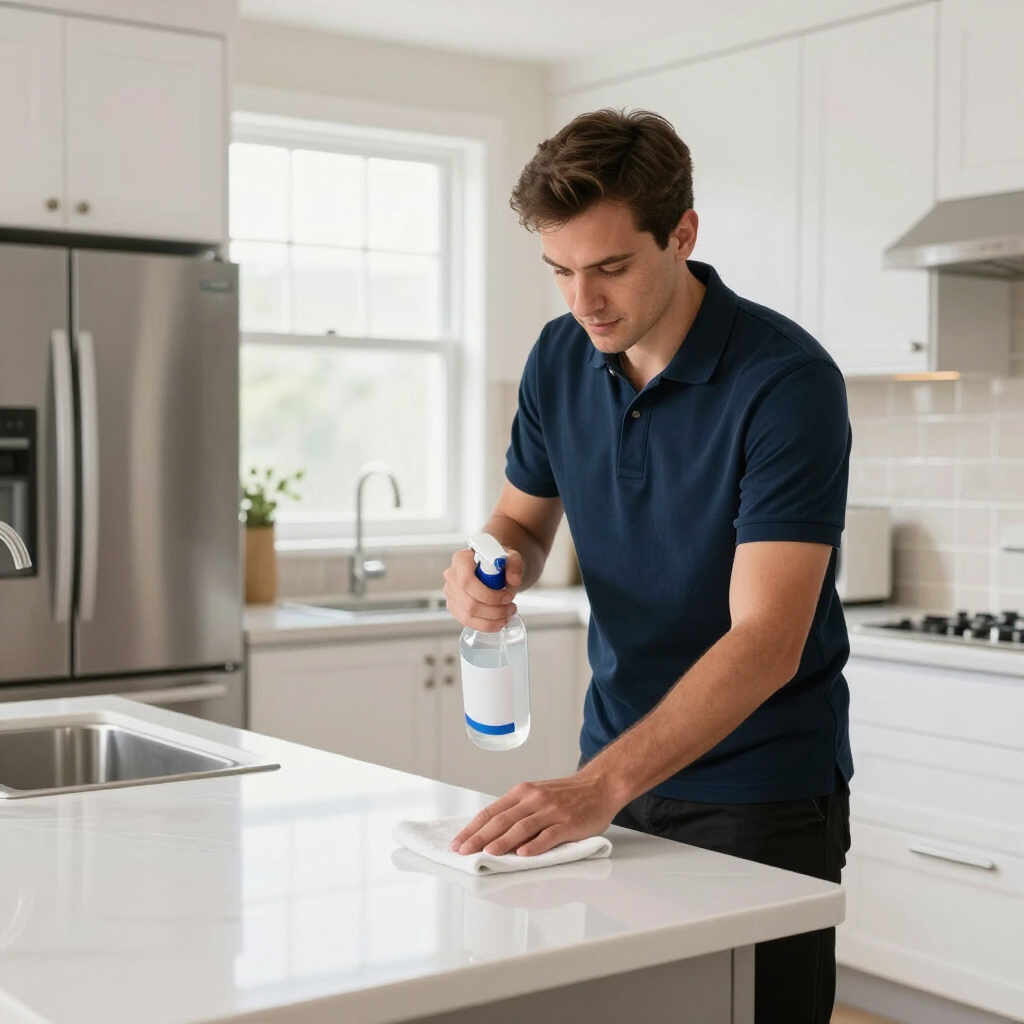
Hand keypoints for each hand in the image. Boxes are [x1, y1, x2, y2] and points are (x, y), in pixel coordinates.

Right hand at [442, 546, 523, 632]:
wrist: (492, 566)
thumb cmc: (498, 561)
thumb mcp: (511, 557)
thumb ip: (514, 565)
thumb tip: (515, 580)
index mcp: (461, 560)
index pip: (467, 581)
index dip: (488, 594)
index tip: (507, 597)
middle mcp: (452, 576)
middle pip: (469, 602)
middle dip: (494, 610)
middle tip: (511, 607)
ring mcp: (450, 592)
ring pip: (468, 615)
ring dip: (491, 620)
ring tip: (508, 614)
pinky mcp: (453, 605)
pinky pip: (467, 621)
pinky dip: (485, 625)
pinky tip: (498, 622)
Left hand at [450, 769, 619, 856]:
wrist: (600, 785)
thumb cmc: (567, 794)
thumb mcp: (537, 796)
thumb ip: (517, 812)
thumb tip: (491, 835)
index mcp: (523, 792)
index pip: (491, 811)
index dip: (473, 828)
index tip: (458, 842)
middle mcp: (534, 799)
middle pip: (502, 819)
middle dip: (480, 837)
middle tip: (464, 852)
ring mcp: (551, 810)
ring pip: (522, 827)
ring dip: (503, 841)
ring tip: (488, 853)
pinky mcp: (569, 822)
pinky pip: (549, 835)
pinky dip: (535, 845)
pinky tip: (523, 854)